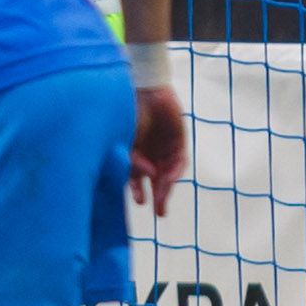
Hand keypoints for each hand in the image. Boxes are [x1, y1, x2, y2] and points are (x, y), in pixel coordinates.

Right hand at [129, 85, 188, 215]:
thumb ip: (134, 160)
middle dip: (157, 196)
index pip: (136, 176)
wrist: (145, 92)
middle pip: (155, 179)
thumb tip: (148, 175)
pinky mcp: (179, 142)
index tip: (139, 202)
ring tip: (163, 202)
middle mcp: (150, 152)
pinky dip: (174, 171)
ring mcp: (165, 148)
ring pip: (167, 173)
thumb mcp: (126, 140)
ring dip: (165, 188)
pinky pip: (179, 162)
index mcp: (133, 152)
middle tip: (159, 213)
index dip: (137, 190)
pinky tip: (169, 180)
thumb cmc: (129, 114)